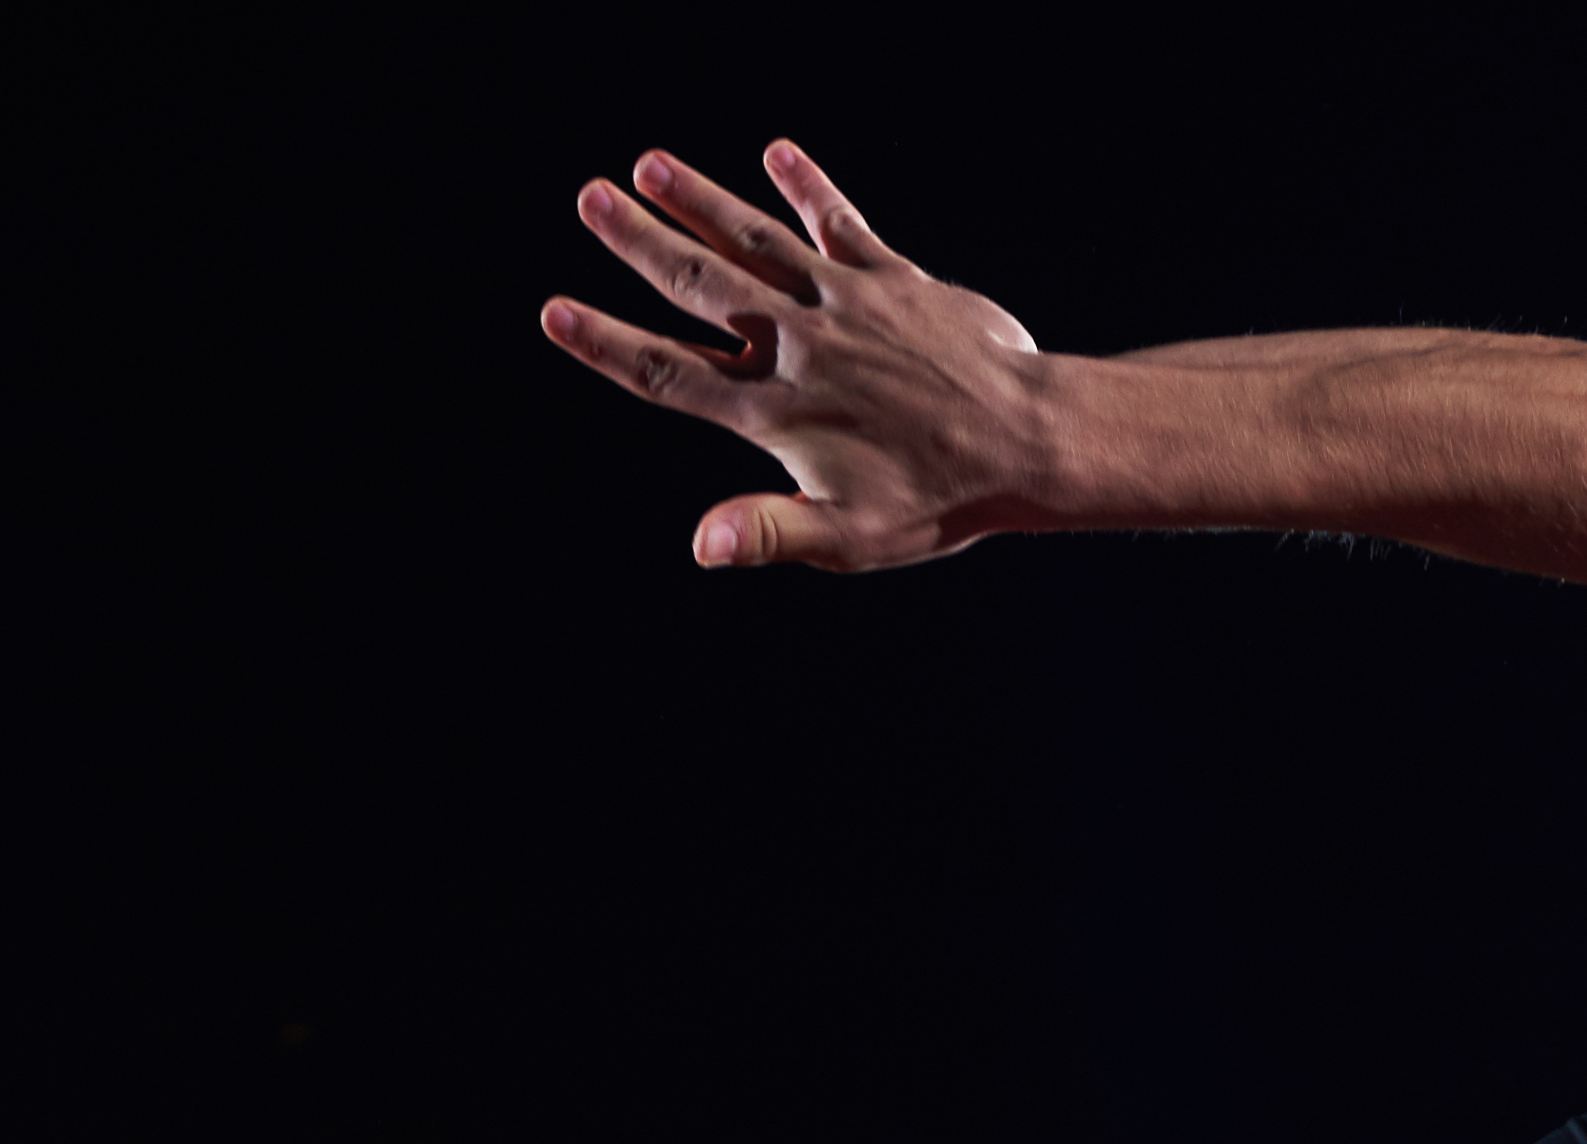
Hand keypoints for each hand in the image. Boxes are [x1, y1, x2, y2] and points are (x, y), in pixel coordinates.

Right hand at [535, 141, 1052, 572]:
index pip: (670, 372)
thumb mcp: (847, 538)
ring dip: (703, 200)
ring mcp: (845, 304)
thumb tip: (698, 547)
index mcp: (775, 412)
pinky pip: (842, 224)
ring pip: (757, 243)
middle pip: (701, 286)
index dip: (607, 343)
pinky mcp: (893, 281)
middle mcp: (799, 347)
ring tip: (651, 163)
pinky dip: (809, 188)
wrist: (1032, 441)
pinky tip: (776, 153)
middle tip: (588, 198)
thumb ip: (767, 532)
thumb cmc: (940, 499)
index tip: (554, 310)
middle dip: (640, 242)